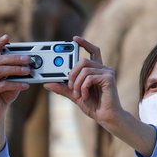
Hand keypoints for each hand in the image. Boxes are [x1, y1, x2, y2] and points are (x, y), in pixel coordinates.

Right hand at [0, 34, 30, 156]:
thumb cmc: (3, 94)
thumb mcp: (11, 80)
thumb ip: (16, 72)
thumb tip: (30, 64)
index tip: (7, 37)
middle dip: (15, 58)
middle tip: (28, 58)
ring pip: (0, 70)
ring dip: (16, 69)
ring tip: (29, 71)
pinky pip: (3, 85)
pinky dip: (16, 84)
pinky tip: (26, 85)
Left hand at [46, 36, 156, 156]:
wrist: (106, 117)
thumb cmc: (94, 106)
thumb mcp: (74, 96)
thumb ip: (63, 88)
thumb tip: (47, 83)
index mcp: (96, 71)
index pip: (92, 51)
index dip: (84, 43)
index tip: (74, 39)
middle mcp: (103, 69)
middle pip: (84, 60)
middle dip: (72, 72)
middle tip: (70, 85)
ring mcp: (107, 73)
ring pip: (85, 69)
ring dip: (77, 83)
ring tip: (78, 94)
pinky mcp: (109, 78)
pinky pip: (89, 77)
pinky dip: (83, 87)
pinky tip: (85, 96)